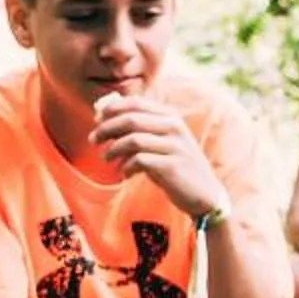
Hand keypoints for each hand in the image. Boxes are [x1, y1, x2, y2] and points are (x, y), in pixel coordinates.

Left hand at [91, 95, 225, 218]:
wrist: (205, 194)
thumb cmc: (175, 166)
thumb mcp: (161, 142)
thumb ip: (140, 128)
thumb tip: (102, 114)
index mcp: (170, 116)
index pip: (135, 103)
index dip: (112, 109)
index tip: (96, 119)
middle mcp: (174, 127)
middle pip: (131, 120)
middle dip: (106, 129)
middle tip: (93, 140)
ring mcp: (174, 146)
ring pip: (133, 140)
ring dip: (113, 149)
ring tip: (105, 158)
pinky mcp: (172, 166)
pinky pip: (140, 161)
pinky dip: (126, 167)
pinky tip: (124, 173)